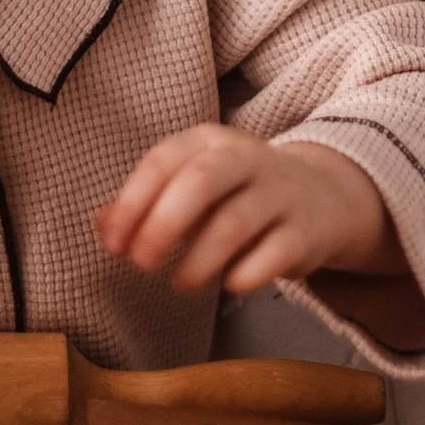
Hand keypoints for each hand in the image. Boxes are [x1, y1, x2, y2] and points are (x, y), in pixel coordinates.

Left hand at [97, 130, 393, 298]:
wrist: (321, 198)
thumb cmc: (236, 196)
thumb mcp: (190, 187)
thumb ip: (145, 205)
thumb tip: (103, 226)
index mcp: (208, 141)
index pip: (162, 161)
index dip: (132, 203)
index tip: (114, 244)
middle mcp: (246, 158)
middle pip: (200, 181)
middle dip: (163, 224)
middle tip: (142, 263)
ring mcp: (280, 193)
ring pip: (234, 222)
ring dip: (198, 261)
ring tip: (181, 283)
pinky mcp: (305, 232)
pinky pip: (272, 256)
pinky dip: (244, 275)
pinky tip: (229, 283)